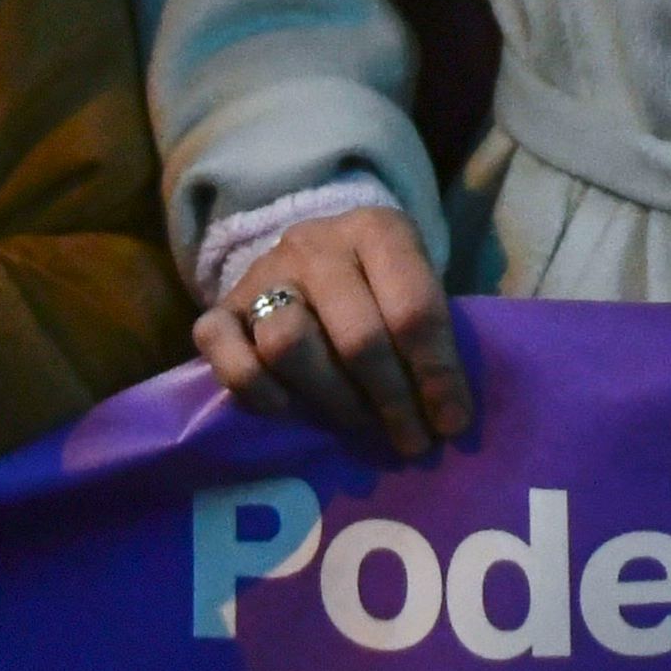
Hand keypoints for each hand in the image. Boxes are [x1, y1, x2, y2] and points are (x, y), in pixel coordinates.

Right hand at [193, 203, 470, 461]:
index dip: (437, 373)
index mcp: (378, 230)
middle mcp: (317, 245)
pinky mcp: (219, 307)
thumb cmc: (378, 284)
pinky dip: (255, 388)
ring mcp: (263, 273)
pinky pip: (222, 351)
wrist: (310, 255)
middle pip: (357, 335)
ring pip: (288, 344)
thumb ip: (431, 334)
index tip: (451, 421)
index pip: (414, 308)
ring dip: (331, 398)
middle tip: (412, 440)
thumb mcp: (415, 285)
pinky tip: (288, 410)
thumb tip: (450, 416)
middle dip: (392, 399)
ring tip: (359, 422)